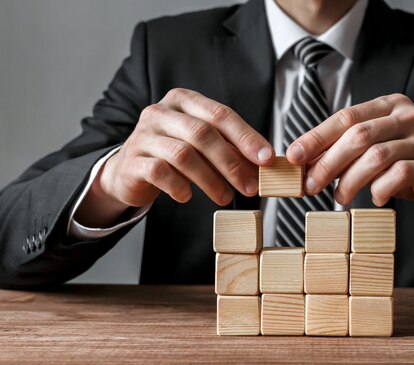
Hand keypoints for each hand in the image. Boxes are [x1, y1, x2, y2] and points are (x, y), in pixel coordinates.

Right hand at [75, 88, 273, 226]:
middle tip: (250, 187)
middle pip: (204, 134)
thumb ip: (229, 147)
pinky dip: (179, 186)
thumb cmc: (173, 154)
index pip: (221, 114)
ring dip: (210, 179)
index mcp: (184, 101)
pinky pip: (160, 172)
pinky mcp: (133, 160)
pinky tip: (188, 196)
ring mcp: (144, 135)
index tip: (266, 159)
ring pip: (184, 154)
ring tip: (225, 197)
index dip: (247, 137)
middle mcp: (162, 112)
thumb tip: (264, 163)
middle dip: (232, 163)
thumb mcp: (202, 145)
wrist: (129, 170)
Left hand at [286, 94, 413, 217]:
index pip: (346, 116)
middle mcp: (408, 116)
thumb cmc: (409, 165)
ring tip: (340, 197)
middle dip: (328, 162)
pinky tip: (376, 199)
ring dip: (351, 180)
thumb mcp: (377, 151)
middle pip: (358, 135)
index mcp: (389, 106)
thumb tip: (305, 163)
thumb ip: (348, 151)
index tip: (293, 156)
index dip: (316, 136)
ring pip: (377, 155)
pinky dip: (381, 189)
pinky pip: (400, 175)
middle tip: (311, 185)